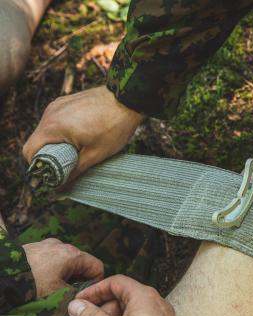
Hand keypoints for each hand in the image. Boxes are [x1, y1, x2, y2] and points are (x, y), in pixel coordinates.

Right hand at [23, 86, 143, 177]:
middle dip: (49, 156)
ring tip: (76, 152)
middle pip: (37, 141)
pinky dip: (62, 132)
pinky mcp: (65, 102)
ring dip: (56, 144)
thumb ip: (76, 170)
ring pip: (47, 131)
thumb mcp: (96, 154)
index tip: (50, 175)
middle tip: (66, 167)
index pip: (29, 150)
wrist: (127, 99)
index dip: (37, 166)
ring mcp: (57, 105)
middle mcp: (49, 113)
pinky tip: (80, 138)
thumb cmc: (114, 126)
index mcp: (53, 126)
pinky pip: (56, 121)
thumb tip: (63, 185)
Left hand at [23, 238, 103, 297]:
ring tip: (48, 290)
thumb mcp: (58, 295)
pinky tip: (37, 282)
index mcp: (73, 254)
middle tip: (66, 296)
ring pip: (64, 263)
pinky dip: (48, 271)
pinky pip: (48, 260)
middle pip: (80, 264)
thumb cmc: (31, 284)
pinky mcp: (31, 248)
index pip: (97, 267)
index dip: (94, 283)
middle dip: (76, 280)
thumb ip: (75, 295)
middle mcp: (61, 245)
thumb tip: (80, 298)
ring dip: (61, 276)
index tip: (84, 295)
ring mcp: (45, 245)